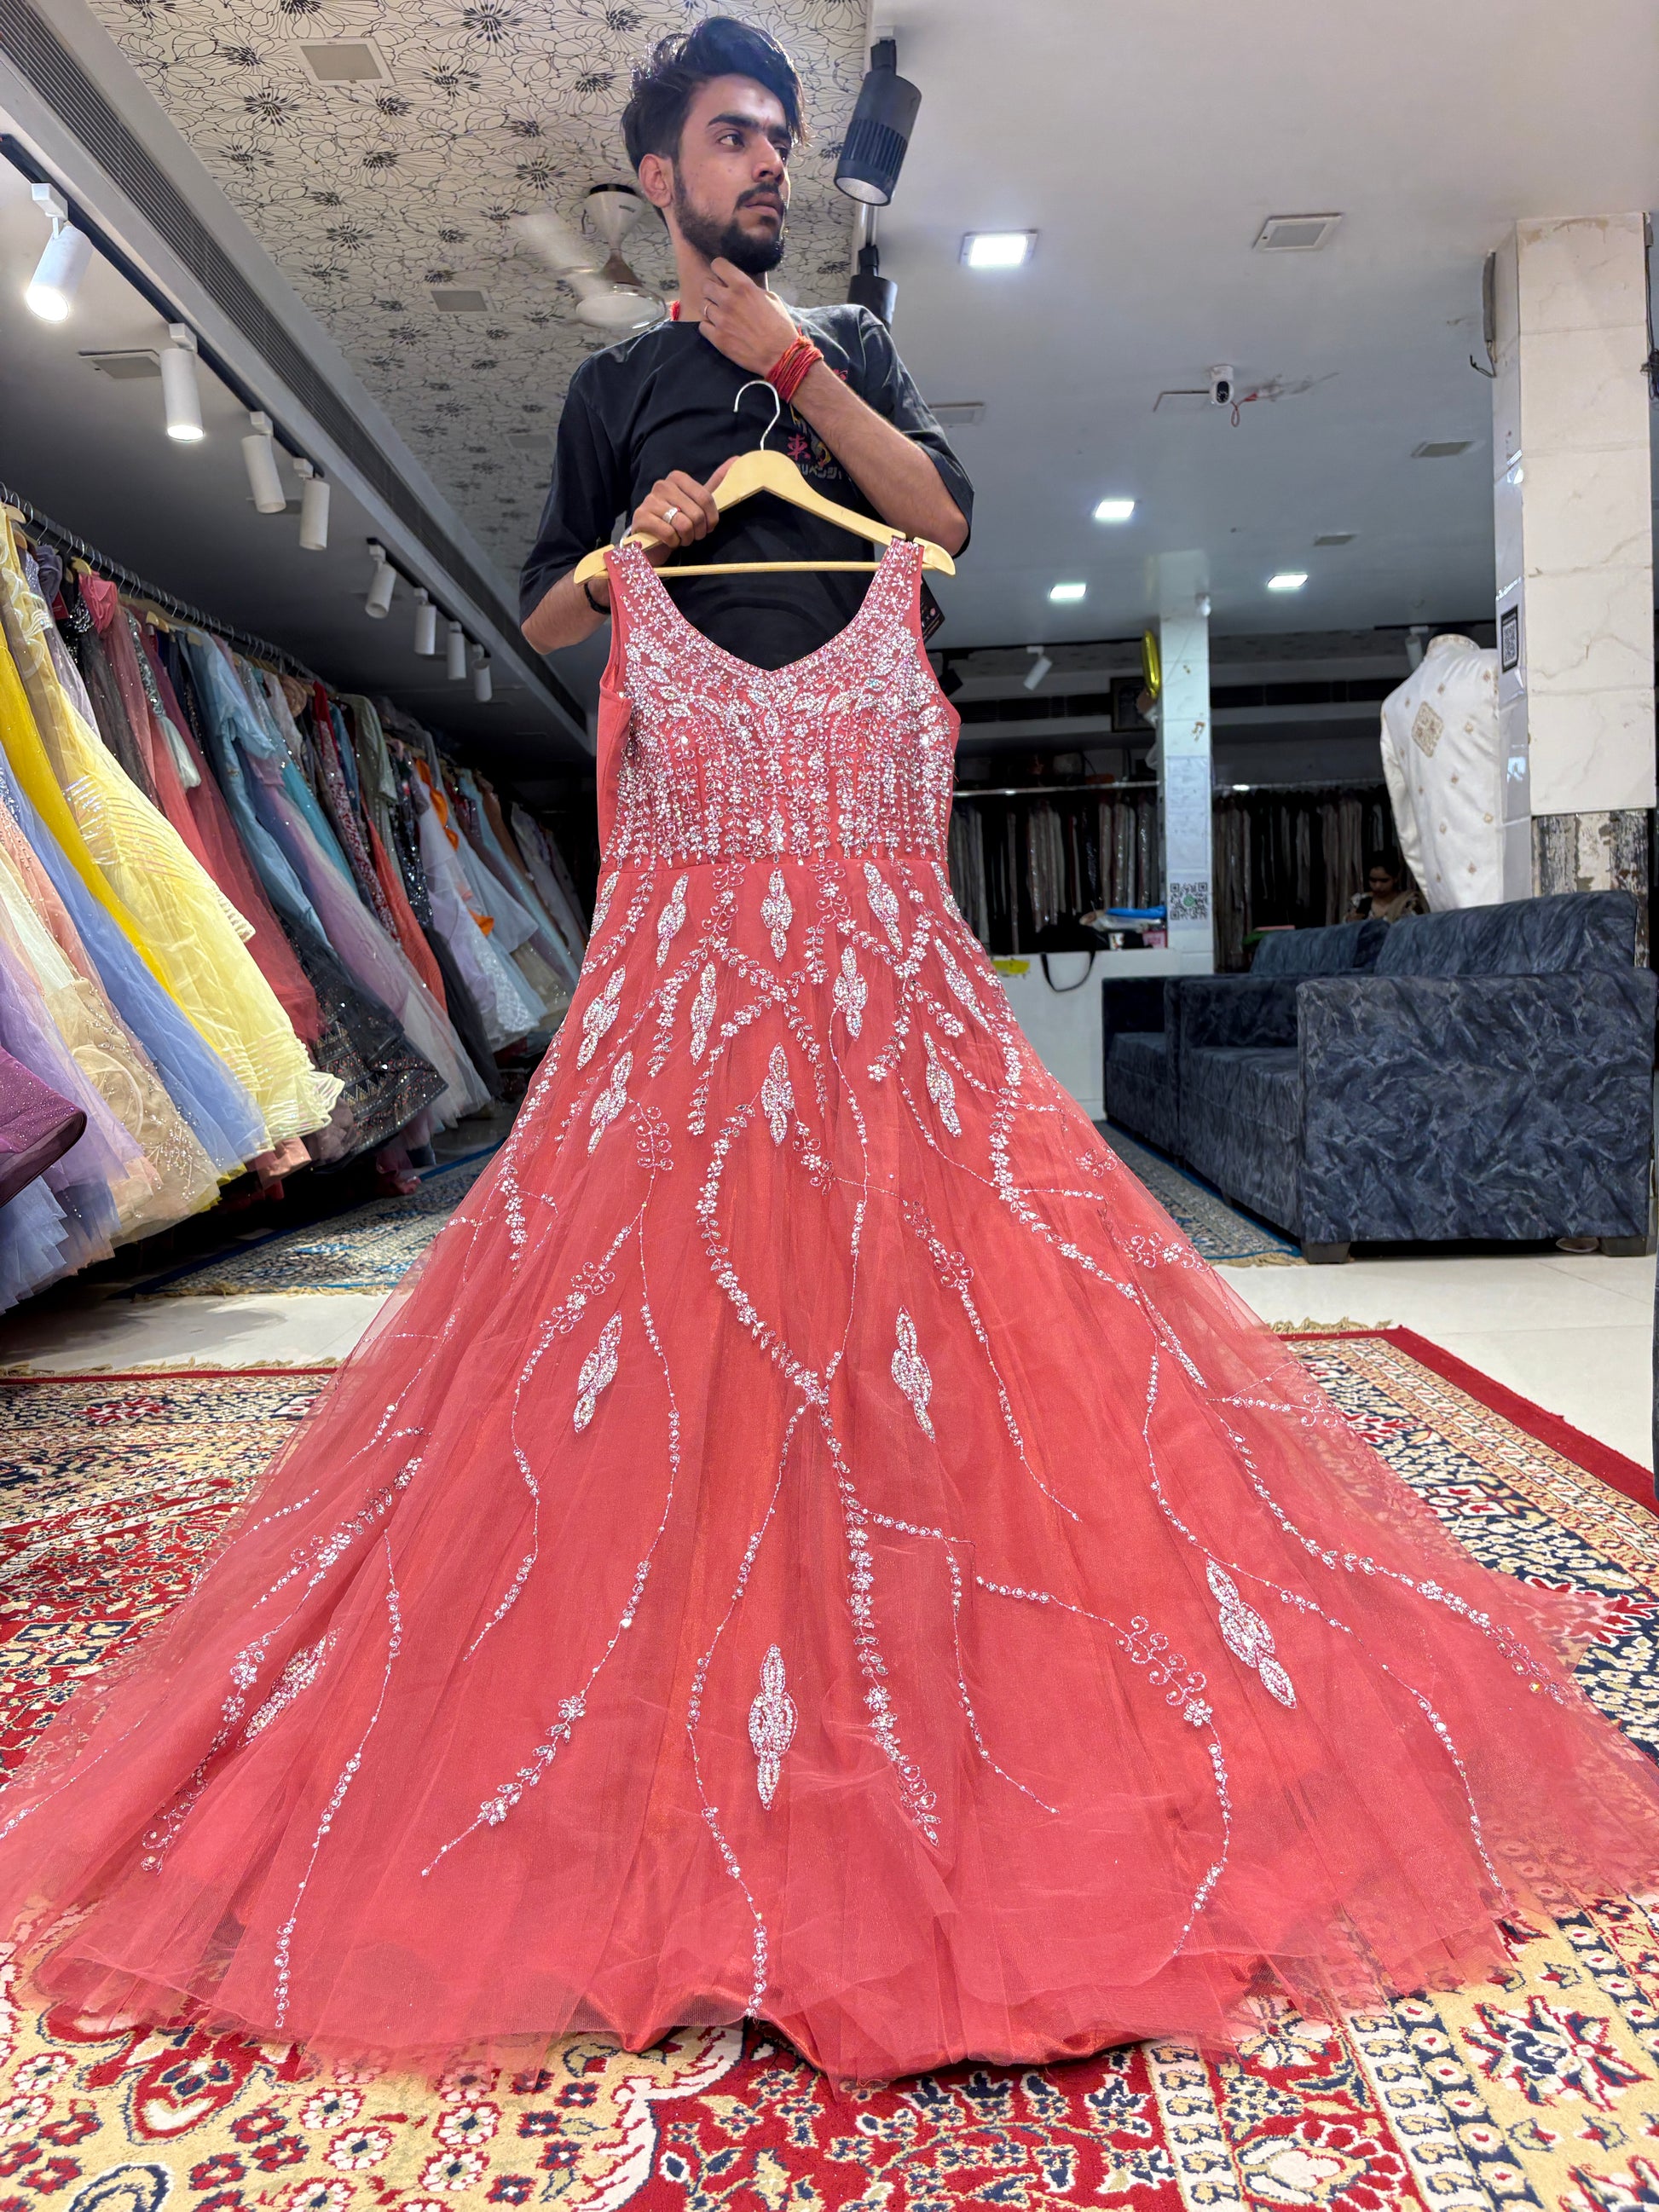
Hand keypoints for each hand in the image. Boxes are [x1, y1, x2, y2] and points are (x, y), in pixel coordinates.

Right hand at [627, 469, 721, 561]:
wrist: (653, 539)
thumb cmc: (678, 519)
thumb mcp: (697, 501)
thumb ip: (716, 483)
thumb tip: (737, 459)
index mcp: (677, 478)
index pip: (705, 498)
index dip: (711, 518)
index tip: (709, 526)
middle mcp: (662, 485)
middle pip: (696, 513)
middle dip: (699, 531)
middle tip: (693, 535)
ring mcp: (650, 500)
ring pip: (684, 525)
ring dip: (687, 538)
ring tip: (682, 537)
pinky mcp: (641, 517)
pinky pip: (669, 533)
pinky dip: (674, 542)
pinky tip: (670, 540)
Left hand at [700, 259, 798, 375]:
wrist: (781, 355)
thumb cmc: (780, 327)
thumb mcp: (771, 298)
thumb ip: (752, 289)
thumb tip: (742, 288)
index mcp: (743, 287)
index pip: (718, 265)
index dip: (719, 269)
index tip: (721, 276)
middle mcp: (729, 300)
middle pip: (706, 285)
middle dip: (712, 290)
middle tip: (719, 297)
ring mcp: (721, 320)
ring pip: (703, 306)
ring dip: (711, 309)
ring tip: (721, 315)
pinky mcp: (718, 338)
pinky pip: (702, 326)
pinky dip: (708, 326)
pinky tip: (718, 328)